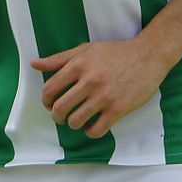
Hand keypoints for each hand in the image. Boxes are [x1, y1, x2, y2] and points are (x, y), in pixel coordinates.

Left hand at [32, 40, 170, 139]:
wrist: (147, 55)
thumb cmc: (115, 52)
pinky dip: (89, 131)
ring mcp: (104, 96)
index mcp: (79, 64)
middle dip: (56, 116)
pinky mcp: (118, 109)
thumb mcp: (86, 50)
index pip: (50, 89)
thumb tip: (34, 64)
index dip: (45, 100)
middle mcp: (89, 80)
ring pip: (76, 121)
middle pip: (59, 108)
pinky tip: (91, 125)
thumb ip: (59, 59)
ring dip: (72, 124)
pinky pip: (96, 130)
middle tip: (61, 116)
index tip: (50, 103)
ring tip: (77, 120)